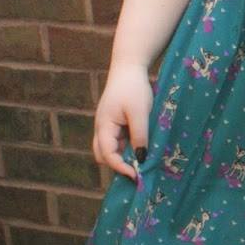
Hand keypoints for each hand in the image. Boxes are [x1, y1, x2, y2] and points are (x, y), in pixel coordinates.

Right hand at [93, 63, 153, 180]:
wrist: (129, 68)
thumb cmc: (133, 88)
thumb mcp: (139, 112)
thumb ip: (139, 135)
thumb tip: (141, 158)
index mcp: (104, 126)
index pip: (107, 155)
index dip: (120, 168)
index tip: (137, 176)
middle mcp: (102, 128)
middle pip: (103, 155)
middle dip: (118, 166)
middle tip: (138, 172)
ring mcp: (108, 126)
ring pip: (111, 149)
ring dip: (123, 157)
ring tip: (142, 163)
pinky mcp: (116, 123)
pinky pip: (118, 141)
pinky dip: (127, 148)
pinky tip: (142, 149)